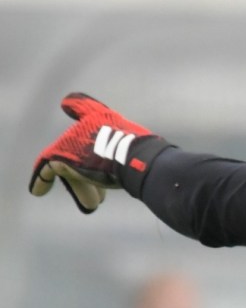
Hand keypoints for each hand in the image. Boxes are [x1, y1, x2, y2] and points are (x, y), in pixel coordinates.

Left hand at [29, 93, 155, 212]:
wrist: (138, 161)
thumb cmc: (146, 157)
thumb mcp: (139, 150)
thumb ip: (133, 155)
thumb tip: (134, 169)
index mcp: (105, 118)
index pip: (85, 106)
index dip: (76, 105)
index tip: (66, 104)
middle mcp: (86, 124)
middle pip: (81, 151)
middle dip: (89, 176)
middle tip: (99, 198)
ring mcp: (73, 139)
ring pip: (70, 166)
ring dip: (82, 186)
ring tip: (94, 203)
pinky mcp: (61, 155)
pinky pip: (45, 169)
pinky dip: (41, 181)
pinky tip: (37, 192)